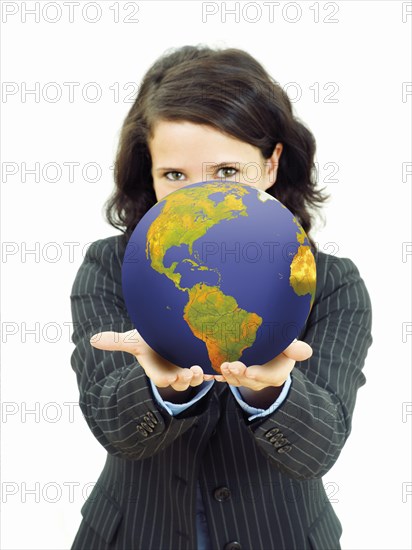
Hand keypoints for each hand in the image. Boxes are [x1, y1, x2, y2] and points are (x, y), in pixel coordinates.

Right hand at [89, 329, 207, 391]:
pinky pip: (209, 370)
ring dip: (199, 376)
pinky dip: (214, 371)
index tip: (171, 377)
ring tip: (201, 368)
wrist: (169, 332)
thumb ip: (116, 341)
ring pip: (195, 378)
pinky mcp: (201, 362)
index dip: (165, 379)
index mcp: (158, 370)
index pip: (161, 379)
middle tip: (190, 373)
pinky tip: (219, 368)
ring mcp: (188, 368)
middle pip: (181, 382)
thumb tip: (91, 339)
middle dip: (185, 379)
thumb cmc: (150, 338)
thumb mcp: (133, 339)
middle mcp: (174, 372)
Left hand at [212, 340, 312, 390]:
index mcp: (278, 372)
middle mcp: (263, 379)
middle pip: (251, 381)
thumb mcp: (289, 344)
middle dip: (240, 375)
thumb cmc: (281, 342)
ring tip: (221, 366)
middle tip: (229, 366)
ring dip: (228, 375)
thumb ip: (295, 348)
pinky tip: (210, 374)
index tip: (250, 372)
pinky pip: (228, 377)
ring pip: (238, 380)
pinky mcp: (237, 375)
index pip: (270, 377)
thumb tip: (307, 351)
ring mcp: (249, 379)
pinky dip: (219, 376)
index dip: (260, 375)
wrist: (269, 344)